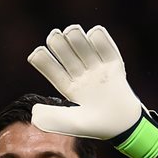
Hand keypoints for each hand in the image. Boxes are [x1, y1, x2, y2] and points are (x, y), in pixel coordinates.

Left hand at [27, 24, 157, 157]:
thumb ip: (52, 118)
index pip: (54, 73)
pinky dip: (101, 40)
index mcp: (70, 89)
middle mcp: (82, 77)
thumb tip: (33, 111)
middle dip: (59, 46)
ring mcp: (98, 70)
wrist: (124, 126)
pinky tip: (93, 32)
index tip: (35, 54)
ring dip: (77, 39)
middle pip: (68, 57)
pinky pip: (107, 49)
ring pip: (85, 49)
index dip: (45, 62)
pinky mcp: (114, 66)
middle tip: (54, 36)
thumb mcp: (72, 123)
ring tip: (70, 31)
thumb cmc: (97, 127)